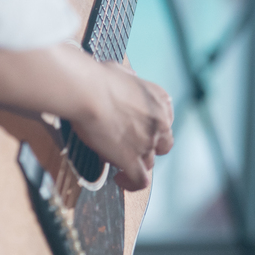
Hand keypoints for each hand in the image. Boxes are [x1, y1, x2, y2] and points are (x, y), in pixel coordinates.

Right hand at [69, 61, 174, 190]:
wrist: (88, 93)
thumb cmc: (98, 78)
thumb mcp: (121, 71)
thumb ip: (130, 79)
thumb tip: (128, 78)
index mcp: (160, 100)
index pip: (166, 121)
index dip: (152, 127)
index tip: (139, 128)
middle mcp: (159, 123)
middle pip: (163, 145)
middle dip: (149, 147)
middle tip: (130, 146)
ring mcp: (147, 143)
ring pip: (150, 163)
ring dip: (136, 163)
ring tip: (117, 160)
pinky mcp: (132, 160)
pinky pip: (139, 181)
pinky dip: (132, 184)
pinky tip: (120, 179)